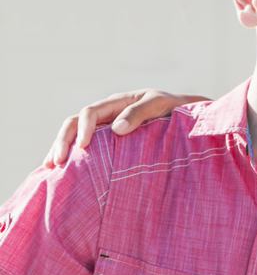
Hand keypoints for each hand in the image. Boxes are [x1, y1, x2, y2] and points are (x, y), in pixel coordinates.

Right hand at [43, 90, 201, 166]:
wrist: (187, 117)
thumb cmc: (175, 109)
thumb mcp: (160, 105)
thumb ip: (139, 114)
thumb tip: (117, 129)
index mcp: (116, 103)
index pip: (90, 113)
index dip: (84, 129)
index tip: (83, 147)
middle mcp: (106, 115)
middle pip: (74, 124)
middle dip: (63, 141)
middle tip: (56, 162)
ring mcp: (105, 129)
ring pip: (75, 136)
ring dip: (60, 150)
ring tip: (50, 169)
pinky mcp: (109, 143)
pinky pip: (87, 148)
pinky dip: (74, 157)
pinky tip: (64, 172)